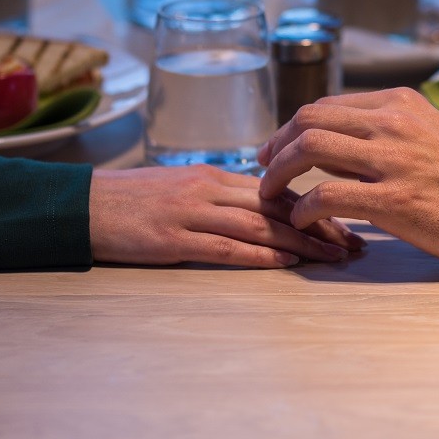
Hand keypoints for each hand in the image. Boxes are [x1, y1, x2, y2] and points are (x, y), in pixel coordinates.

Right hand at [88, 165, 365, 267]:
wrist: (82, 204)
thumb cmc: (131, 201)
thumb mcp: (181, 189)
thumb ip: (220, 198)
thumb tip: (259, 209)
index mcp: (214, 176)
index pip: (276, 191)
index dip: (316, 207)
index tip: (347, 222)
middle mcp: (209, 189)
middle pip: (277, 206)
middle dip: (322, 224)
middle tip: (356, 243)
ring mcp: (191, 212)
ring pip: (259, 225)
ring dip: (302, 242)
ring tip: (334, 256)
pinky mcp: (172, 238)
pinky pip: (224, 246)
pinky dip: (259, 254)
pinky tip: (286, 261)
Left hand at [257, 88, 438, 270]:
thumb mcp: (427, 135)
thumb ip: (382, 134)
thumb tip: (331, 148)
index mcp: (399, 104)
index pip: (326, 105)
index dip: (290, 127)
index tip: (275, 148)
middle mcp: (393, 123)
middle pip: (308, 120)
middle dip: (274, 145)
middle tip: (263, 170)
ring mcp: (394, 160)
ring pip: (309, 149)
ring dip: (277, 172)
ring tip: (270, 194)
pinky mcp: (396, 200)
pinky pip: (327, 195)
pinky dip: (302, 206)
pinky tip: (301, 218)